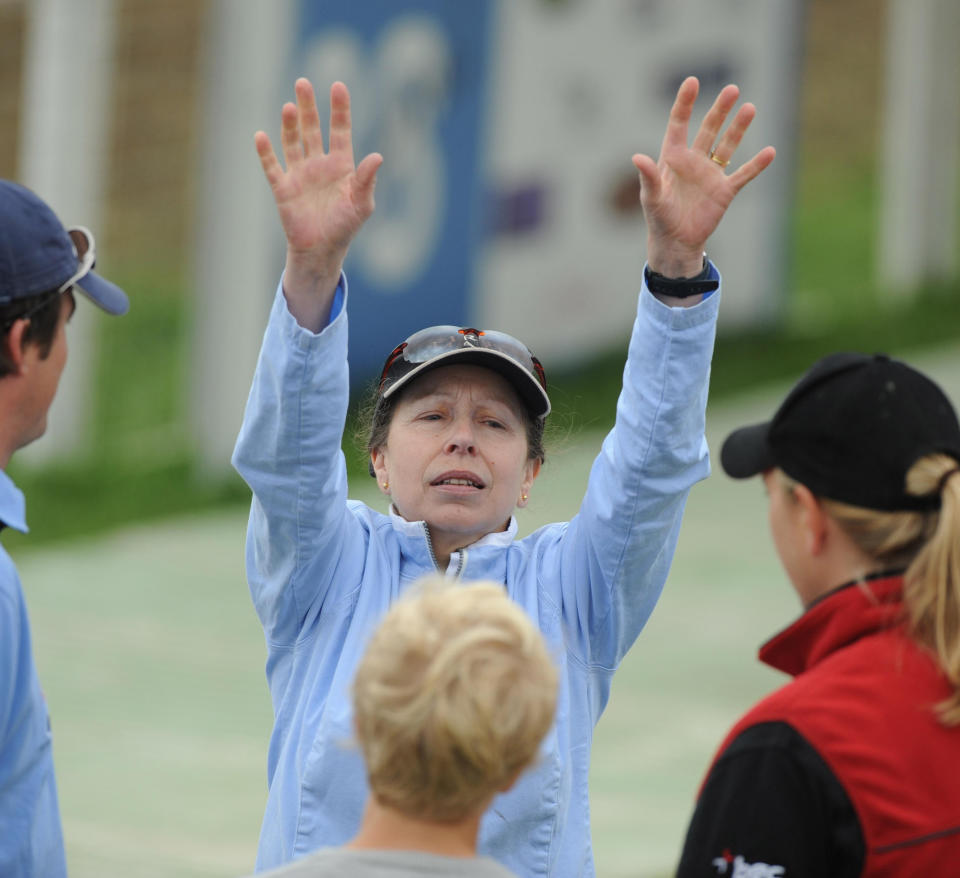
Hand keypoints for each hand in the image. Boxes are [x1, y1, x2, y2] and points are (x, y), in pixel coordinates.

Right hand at [256, 78, 382, 328]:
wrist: (321, 251)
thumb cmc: (345, 227)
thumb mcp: (362, 204)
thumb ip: (367, 179)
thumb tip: (378, 156)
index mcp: (341, 166)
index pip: (341, 131)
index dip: (340, 109)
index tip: (338, 86)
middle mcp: (319, 165)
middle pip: (313, 129)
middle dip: (309, 107)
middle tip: (303, 83)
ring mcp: (300, 174)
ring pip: (293, 142)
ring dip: (290, 124)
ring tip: (288, 106)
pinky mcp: (283, 189)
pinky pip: (272, 167)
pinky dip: (266, 152)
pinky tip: (261, 136)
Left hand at [632, 76, 775, 276]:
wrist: (676, 242)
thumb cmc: (659, 218)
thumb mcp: (651, 198)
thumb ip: (648, 177)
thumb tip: (636, 157)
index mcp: (673, 158)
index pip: (679, 124)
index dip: (685, 103)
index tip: (692, 81)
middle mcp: (694, 161)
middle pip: (709, 128)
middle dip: (720, 109)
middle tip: (732, 89)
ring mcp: (710, 174)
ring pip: (727, 145)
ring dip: (738, 128)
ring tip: (750, 108)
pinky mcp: (724, 191)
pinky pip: (743, 175)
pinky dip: (756, 165)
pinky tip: (770, 152)